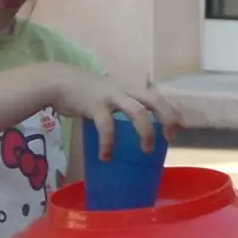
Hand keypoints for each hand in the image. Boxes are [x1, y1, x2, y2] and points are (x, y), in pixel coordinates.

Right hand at [45, 66, 183, 158]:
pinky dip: (108, 143)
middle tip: (171, 137)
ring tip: (146, 151)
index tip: (180, 127)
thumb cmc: (83, 92)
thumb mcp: (107, 96)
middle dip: (167, 117)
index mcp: (129, 90)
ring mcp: (111, 96)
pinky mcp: (95, 104)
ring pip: (139, 111)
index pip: (157, 97)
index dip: (171, 110)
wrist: (58, 82)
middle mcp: (125, 91)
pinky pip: (107, 125)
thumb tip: (127, 130)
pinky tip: (105, 156)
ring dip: (146, 132)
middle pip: (155, 100)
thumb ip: (119, 108)